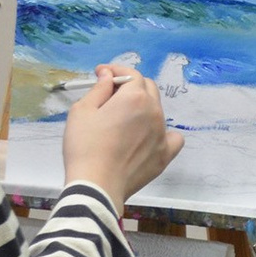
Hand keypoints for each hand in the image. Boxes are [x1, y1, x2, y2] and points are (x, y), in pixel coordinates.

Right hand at [60, 65, 183, 209]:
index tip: (101, 74)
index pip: (131, 75)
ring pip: (157, 110)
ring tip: (124, 119)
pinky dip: (163, 133)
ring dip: (143, 107)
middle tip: (109, 95)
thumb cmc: (85, 146)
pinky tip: (149, 137)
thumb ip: (99, 88)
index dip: (115, 71)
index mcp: (135, 97)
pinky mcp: (165, 155)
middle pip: (147, 88)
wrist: (97, 185)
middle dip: (130, 86)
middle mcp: (154, 111)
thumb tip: (108, 74)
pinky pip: (172, 137)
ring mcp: (163, 133)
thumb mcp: (82, 110)